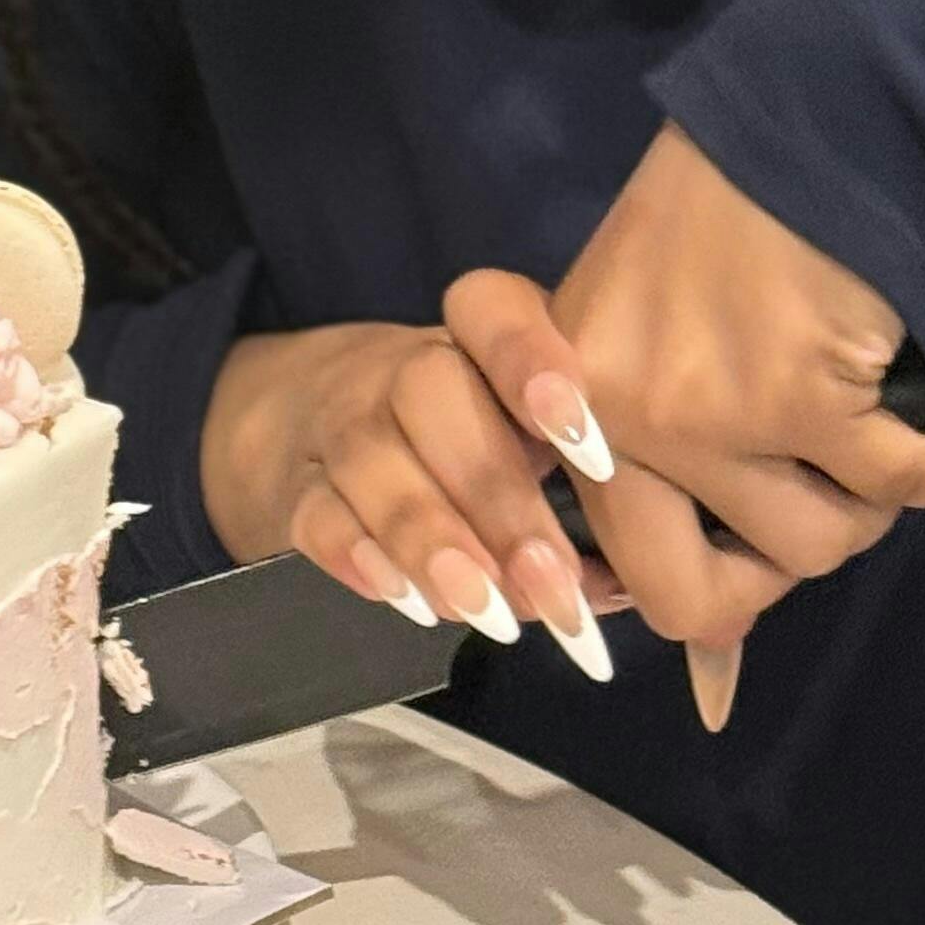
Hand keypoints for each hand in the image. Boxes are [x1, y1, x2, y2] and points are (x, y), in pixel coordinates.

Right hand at [199, 310, 625, 677]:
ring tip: (491, 616)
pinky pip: (316, 511)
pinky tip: (411, 602)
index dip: (534, 361)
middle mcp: (401, 368)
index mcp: (473, 342)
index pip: (491, 309)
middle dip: (499, 498)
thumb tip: (630, 583)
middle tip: (554, 587)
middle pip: (432, 393)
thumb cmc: (455, 437)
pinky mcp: (294, 487)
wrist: (300, 419)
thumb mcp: (516, 439)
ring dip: (435, 540)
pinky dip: (361, 557)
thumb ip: (576, 501)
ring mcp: (339, 423)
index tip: (590, 445)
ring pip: (372, 457)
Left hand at [450, 127, 924, 661]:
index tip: (730, 587)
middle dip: (780, 569)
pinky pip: (902, 484)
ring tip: (875, 425)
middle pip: (695, 600)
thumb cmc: (728, 207)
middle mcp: (615, 419)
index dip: (675, 596)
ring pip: (817, 544)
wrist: (805, 109)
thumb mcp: (646, 322)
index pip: (601, 569)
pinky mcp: (801, 395)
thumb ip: (650, 442)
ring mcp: (705, 414)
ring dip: (871, 500)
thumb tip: (696, 635)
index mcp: (567, 401)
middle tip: (821, 504)